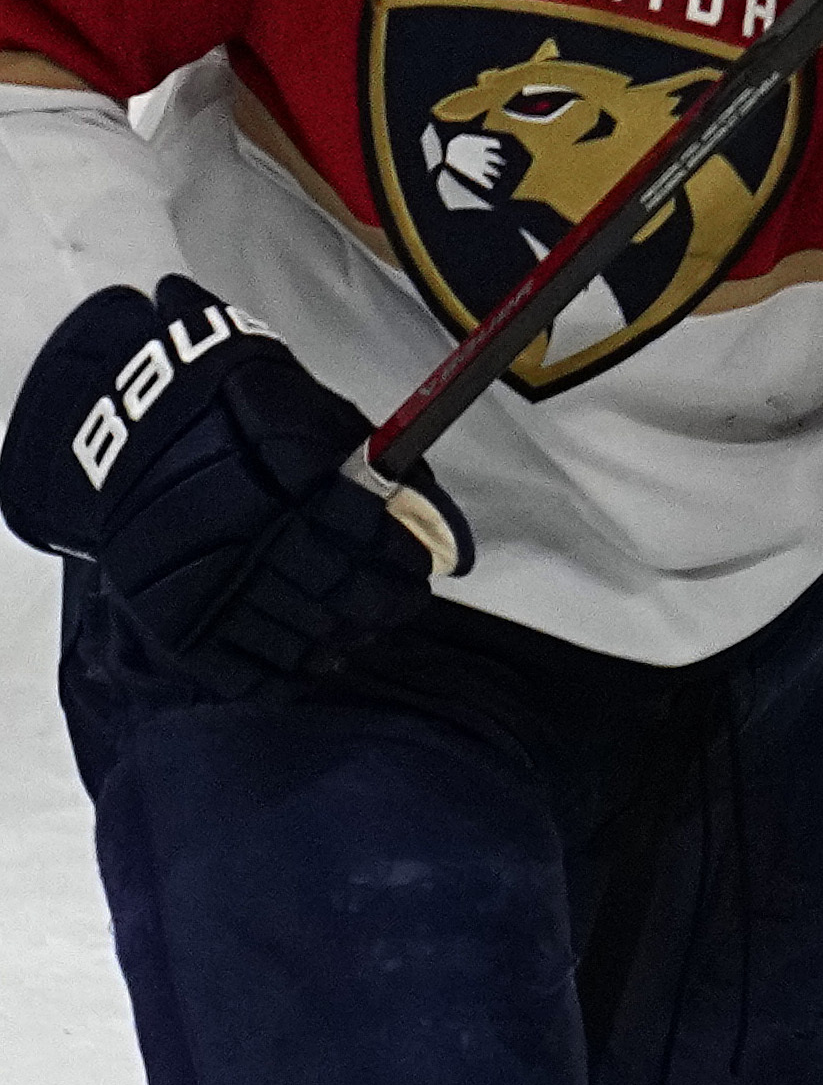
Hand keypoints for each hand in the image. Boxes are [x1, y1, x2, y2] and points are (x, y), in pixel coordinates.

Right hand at [7, 277, 447, 692]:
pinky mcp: (171, 617)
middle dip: (384, 602)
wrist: (126, 421)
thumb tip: (433, 522)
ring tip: (356, 629)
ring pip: (301, 635)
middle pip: (341, 591)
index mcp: (283, 473)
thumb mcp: (308, 409)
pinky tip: (309, 662)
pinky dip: (284, 676)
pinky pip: (242, 671)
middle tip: (398, 602)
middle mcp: (243, 529)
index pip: (370, 535)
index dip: (405, 558)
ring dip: (342, 639)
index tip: (418, 565)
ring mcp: (204, 578)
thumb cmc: (232, 412)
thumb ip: (373, 463)